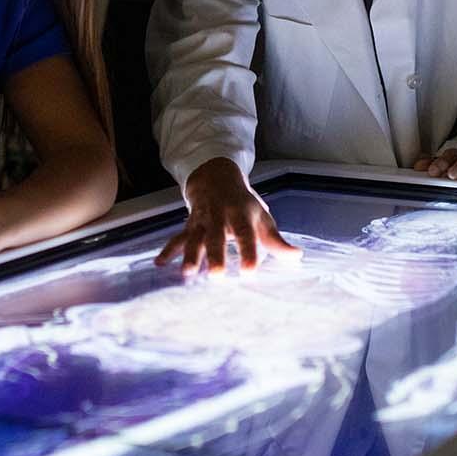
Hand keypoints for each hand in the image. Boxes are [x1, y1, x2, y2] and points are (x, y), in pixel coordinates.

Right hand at [156, 157, 297, 274]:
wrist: (215, 179)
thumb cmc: (243, 204)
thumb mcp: (261, 217)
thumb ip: (276, 241)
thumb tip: (296, 257)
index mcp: (241, 214)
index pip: (246, 235)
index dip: (249, 253)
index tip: (249, 272)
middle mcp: (220, 216)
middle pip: (217, 237)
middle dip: (216, 256)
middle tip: (217, 276)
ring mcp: (202, 220)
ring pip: (195, 238)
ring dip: (190, 256)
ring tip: (187, 273)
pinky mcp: (189, 225)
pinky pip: (177, 238)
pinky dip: (168, 251)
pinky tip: (159, 264)